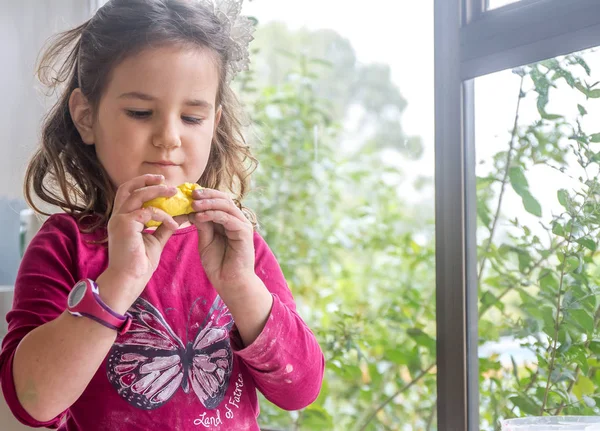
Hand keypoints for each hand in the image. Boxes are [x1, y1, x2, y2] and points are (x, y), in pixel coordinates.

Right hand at [101, 174, 182, 311]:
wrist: (129, 279)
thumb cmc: (139, 263)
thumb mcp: (155, 240)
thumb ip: (164, 226)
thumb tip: (181, 215)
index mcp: (123, 218)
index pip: (129, 193)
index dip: (143, 184)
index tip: (161, 182)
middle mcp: (118, 216)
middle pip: (129, 188)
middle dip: (147, 180)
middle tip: (166, 181)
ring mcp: (119, 219)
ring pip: (138, 195)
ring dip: (158, 192)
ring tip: (175, 194)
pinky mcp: (125, 225)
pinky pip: (148, 212)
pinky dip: (164, 216)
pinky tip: (175, 225)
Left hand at [189, 188, 255, 300]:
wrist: (230, 281)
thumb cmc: (218, 264)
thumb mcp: (205, 240)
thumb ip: (203, 225)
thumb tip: (194, 209)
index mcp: (228, 220)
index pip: (218, 201)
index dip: (205, 195)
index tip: (188, 194)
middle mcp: (237, 220)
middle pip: (223, 199)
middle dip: (207, 195)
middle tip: (191, 194)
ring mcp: (242, 225)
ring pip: (226, 205)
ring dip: (208, 203)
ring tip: (193, 204)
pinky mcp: (244, 232)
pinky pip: (227, 218)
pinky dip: (213, 214)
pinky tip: (199, 216)